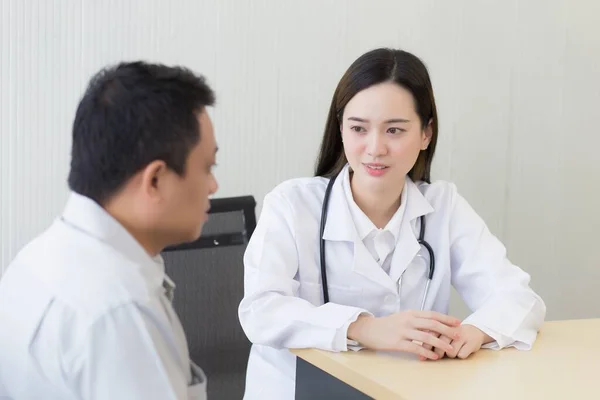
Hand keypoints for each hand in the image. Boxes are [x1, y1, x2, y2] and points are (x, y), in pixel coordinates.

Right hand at [347, 310, 461, 359]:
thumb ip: (416, 320)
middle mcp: (408, 320)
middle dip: (447, 330)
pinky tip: (433, 357)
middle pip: (432, 324)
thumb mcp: (402, 317)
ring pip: (426, 337)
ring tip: (449, 349)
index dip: (446, 318)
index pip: (432, 314)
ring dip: (440, 343)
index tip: (457, 322)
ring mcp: (403, 331)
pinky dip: (426, 352)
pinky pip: (415, 347)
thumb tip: (432, 324)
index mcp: (410, 313)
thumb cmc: (387, 324)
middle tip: (458, 335)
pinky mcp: (397, 342)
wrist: (369, 329)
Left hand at [419, 324, 492, 360]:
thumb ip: (430, 340)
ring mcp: (462, 335)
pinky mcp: (472, 342)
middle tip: (438, 356)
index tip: (422, 357)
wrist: (474, 331)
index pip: (431, 335)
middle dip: (438, 353)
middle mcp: (451, 328)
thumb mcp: (441, 334)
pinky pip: (461, 355)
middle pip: (440, 344)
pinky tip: (462, 351)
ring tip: (452, 351)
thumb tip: (419, 355)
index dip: (426, 347)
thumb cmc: (452, 335)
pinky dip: (460, 356)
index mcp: (442, 324)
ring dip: (450, 355)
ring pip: (451, 351)